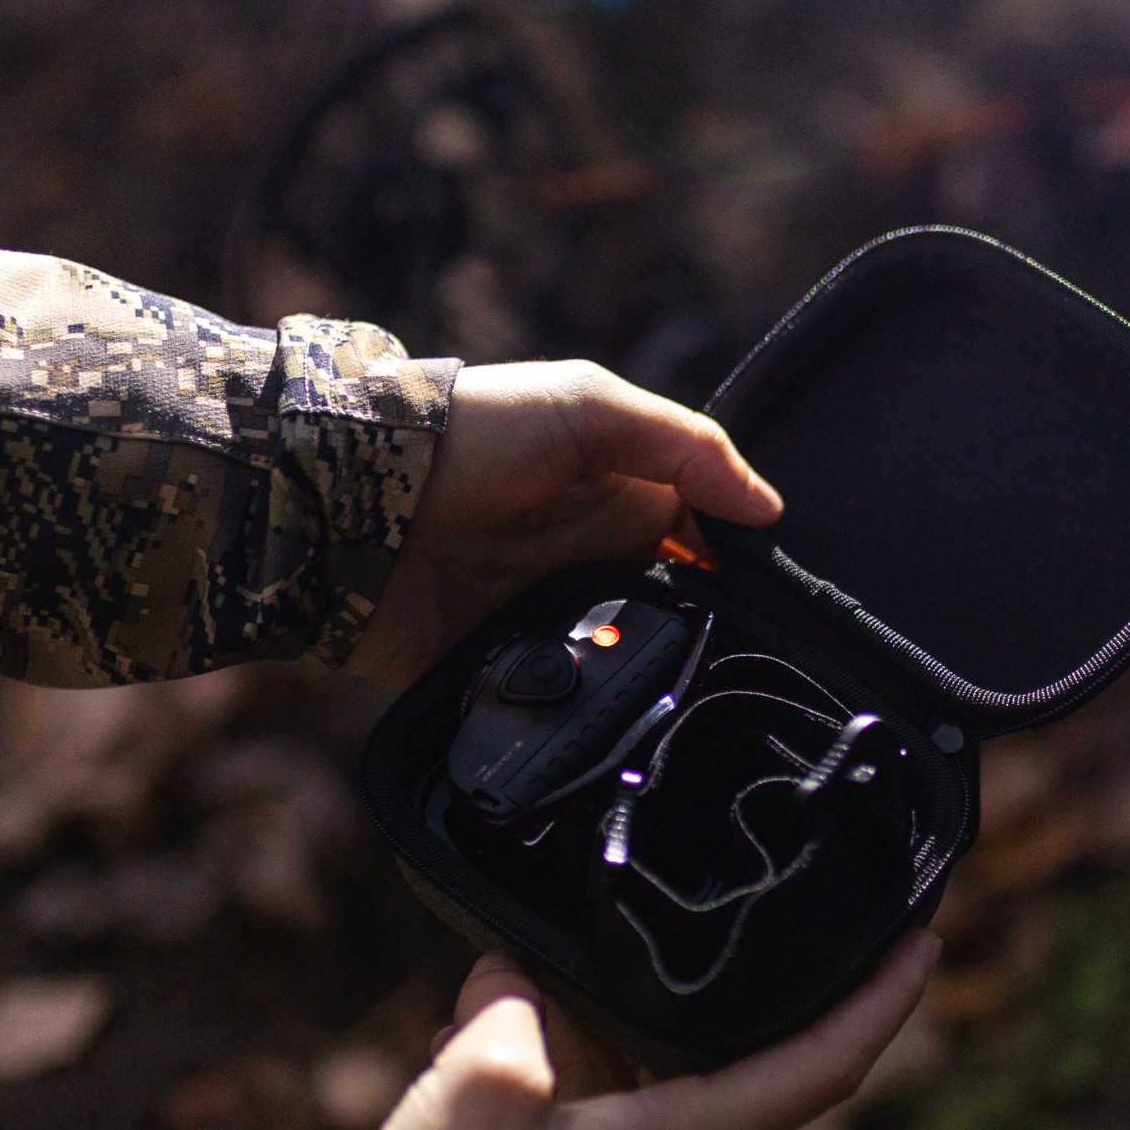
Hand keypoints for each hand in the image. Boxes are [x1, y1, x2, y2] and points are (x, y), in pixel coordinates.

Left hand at [345, 361, 782, 686]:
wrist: (351, 503)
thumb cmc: (473, 434)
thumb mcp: (589, 408)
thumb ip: (687, 447)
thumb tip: (769, 510)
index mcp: (623, 504)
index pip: (707, 548)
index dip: (744, 573)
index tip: (778, 604)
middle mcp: (594, 568)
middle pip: (678, 617)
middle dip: (711, 639)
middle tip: (749, 661)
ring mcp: (552, 625)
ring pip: (632, 671)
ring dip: (657, 680)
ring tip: (694, 696)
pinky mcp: (507, 677)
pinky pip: (567, 709)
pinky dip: (594, 715)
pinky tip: (624, 721)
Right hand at [349, 931, 939, 1129]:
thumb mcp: (481, 1083)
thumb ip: (511, 1006)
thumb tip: (511, 976)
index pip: (822, 1065)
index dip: (881, 1000)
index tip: (921, 942)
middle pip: (693, 1055)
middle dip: (632, 995)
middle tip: (565, 947)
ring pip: (620, 1087)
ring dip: (564, 1039)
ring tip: (485, 1006)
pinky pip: (579, 1128)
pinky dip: (539, 1082)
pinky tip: (466, 1056)